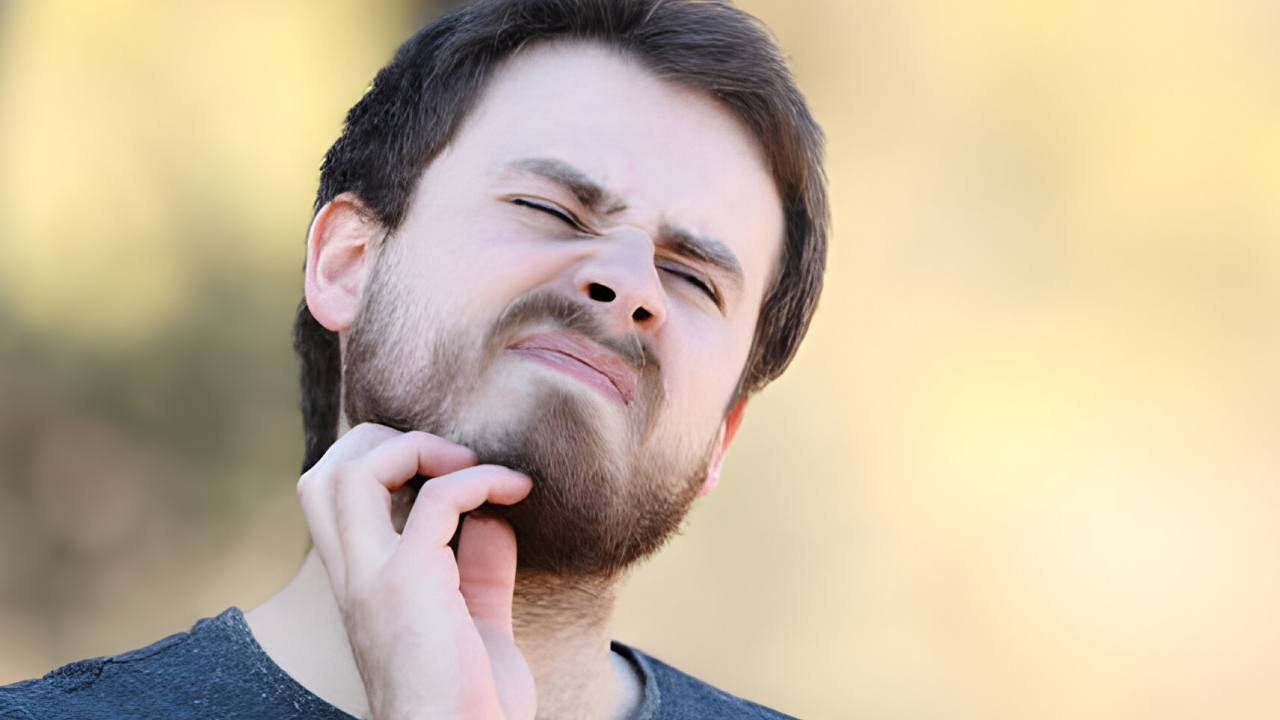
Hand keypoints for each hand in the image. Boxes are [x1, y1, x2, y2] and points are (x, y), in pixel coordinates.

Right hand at [297, 423, 535, 719]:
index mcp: (360, 584)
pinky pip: (437, 499)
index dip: (377, 461)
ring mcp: (372, 579)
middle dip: (383, 440)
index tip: (445, 470)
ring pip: (352, 472)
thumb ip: (480, 571)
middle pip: (325, 473)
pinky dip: (479, 479)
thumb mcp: (477, 623)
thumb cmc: (472, 701)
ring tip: (470, 463)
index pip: (328, 497)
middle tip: (447, 457)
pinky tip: (515, 490)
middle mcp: (352, 577)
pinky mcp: (409, 585)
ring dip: (417, 447)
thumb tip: (492, 519)